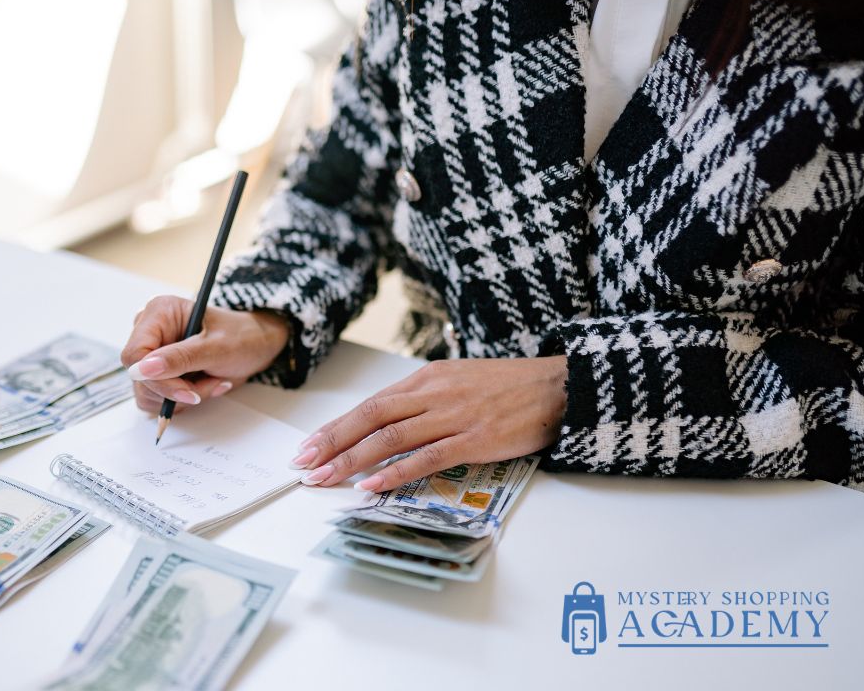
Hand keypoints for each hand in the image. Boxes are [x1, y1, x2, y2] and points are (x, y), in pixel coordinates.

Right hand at [121, 296, 289, 413]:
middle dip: (176, 388)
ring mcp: (152, 353)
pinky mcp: (158, 372)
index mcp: (159, 312)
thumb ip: (179, 358)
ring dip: (181, 396)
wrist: (257, 345)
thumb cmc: (242, 337)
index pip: (134, 355)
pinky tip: (203, 386)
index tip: (187, 391)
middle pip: (139, 377)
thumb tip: (143, 369)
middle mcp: (150, 331)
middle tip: (209, 384)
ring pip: (147, 392)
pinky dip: (180, 400)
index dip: (156, 378)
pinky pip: (155, 399)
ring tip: (210, 382)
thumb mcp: (215, 348)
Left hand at [291, 356, 566, 490]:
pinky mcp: (475, 438)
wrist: (559, 386)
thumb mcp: (459, 381)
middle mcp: (434, 393)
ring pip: (390, 437)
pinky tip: (371, 486)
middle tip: (304, 464)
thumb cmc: (510, 387)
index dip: (337, 426)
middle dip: (333, 441)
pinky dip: (396, 472)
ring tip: (326, 478)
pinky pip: (427, 457)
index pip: (371, 403)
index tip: (310, 445)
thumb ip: (425, 399)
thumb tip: (390, 421)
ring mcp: (454, 415)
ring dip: (353, 460)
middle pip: (371, 417)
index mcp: (427, 378)